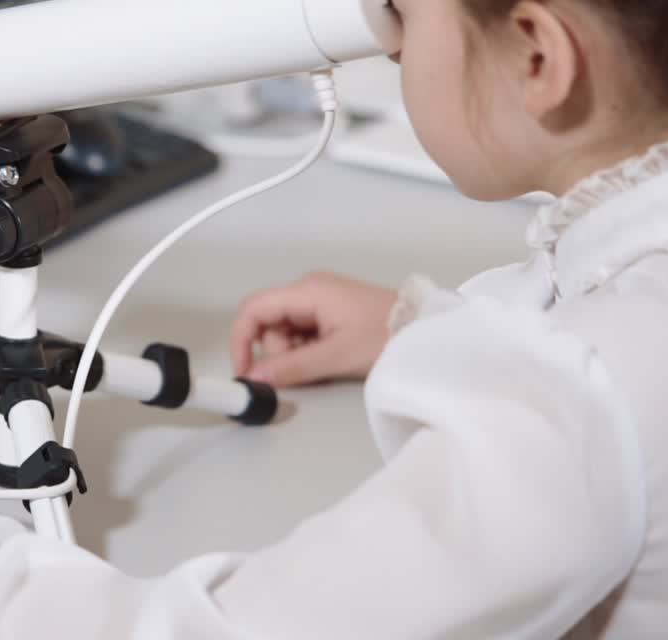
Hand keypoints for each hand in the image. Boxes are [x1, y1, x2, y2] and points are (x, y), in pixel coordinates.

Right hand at [231, 272, 396, 386]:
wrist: (427, 330)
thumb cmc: (387, 336)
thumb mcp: (336, 356)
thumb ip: (292, 367)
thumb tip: (255, 378)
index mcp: (307, 291)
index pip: (254, 309)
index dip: (241, 340)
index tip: (244, 371)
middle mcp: (309, 290)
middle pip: (269, 323)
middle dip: (278, 352)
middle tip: (305, 369)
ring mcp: (320, 301)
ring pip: (285, 332)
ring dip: (295, 354)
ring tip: (327, 363)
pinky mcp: (331, 313)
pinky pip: (303, 334)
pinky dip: (308, 351)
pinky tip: (330, 357)